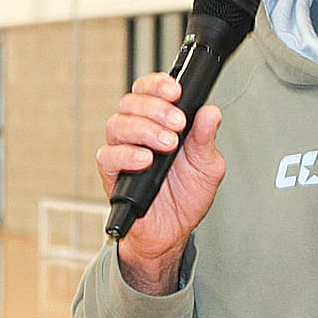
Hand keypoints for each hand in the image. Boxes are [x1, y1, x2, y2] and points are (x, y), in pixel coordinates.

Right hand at [97, 71, 226, 293]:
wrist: (173, 232)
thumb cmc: (186, 197)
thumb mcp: (207, 165)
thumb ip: (206, 138)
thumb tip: (210, 112)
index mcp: (159, 123)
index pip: (149, 91)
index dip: (158, 85)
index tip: (176, 91)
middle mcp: (138, 133)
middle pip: (130, 102)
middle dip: (156, 108)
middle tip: (178, 124)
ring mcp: (123, 152)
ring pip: (117, 124)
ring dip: (144, 129)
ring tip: (167, 144)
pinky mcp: (112, 174)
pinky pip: (107, 156)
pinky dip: (126, 154)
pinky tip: (146, 159)